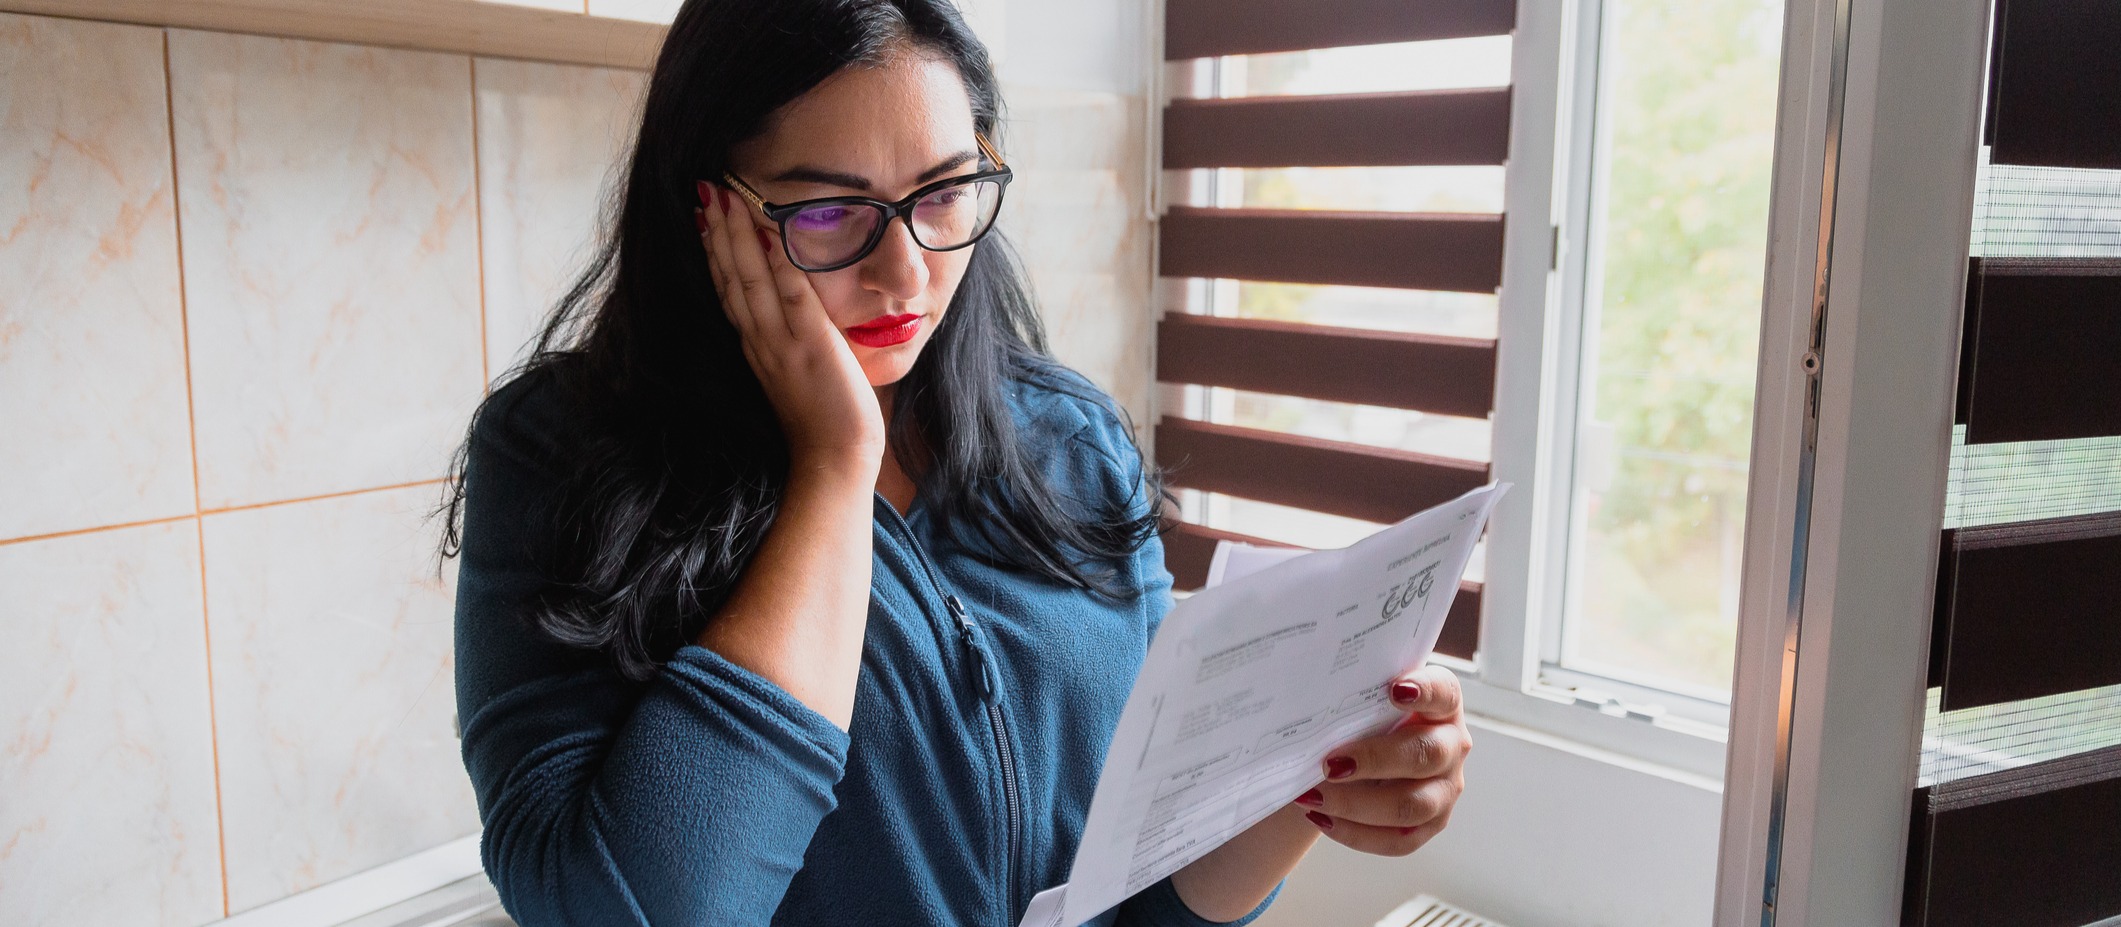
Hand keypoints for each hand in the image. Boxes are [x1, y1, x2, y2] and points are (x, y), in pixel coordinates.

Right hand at [695, 182, 885, 468]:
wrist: (835, 459)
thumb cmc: (826, 420)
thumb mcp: (800, 372)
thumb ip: (795, 341)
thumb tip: (801, 313)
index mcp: (756, 348)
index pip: (729, 291)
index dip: (715, 253)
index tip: (705, 218)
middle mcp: (760, 343)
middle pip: (730, 279)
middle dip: (717, 233)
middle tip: (705, 191)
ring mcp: (782, 344)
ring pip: (750, 281)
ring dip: (736, 237)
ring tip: (724, 199)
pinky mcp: (811, 346)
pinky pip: (791, 297)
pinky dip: (778, 263)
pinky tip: (769, 232)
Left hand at [1292, 664, 1468, 855]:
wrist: (1364, 751)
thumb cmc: (1366, 716)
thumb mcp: (1366, 697)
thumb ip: (1354, 690)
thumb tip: (1308, 691)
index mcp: (1442, 704)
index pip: (1444, 692)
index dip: (1424, 691)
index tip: (1394, 690)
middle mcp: (1452, 746)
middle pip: (1426, 755)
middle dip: (1375, 760)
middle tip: (1330, 764)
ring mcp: (1446, 789)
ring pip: (1412, 805)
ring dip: (1357, 804)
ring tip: (1313, 796)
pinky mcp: (1430, 825)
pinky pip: (1398, 840)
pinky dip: (1356, 833)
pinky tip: (1322, 818)